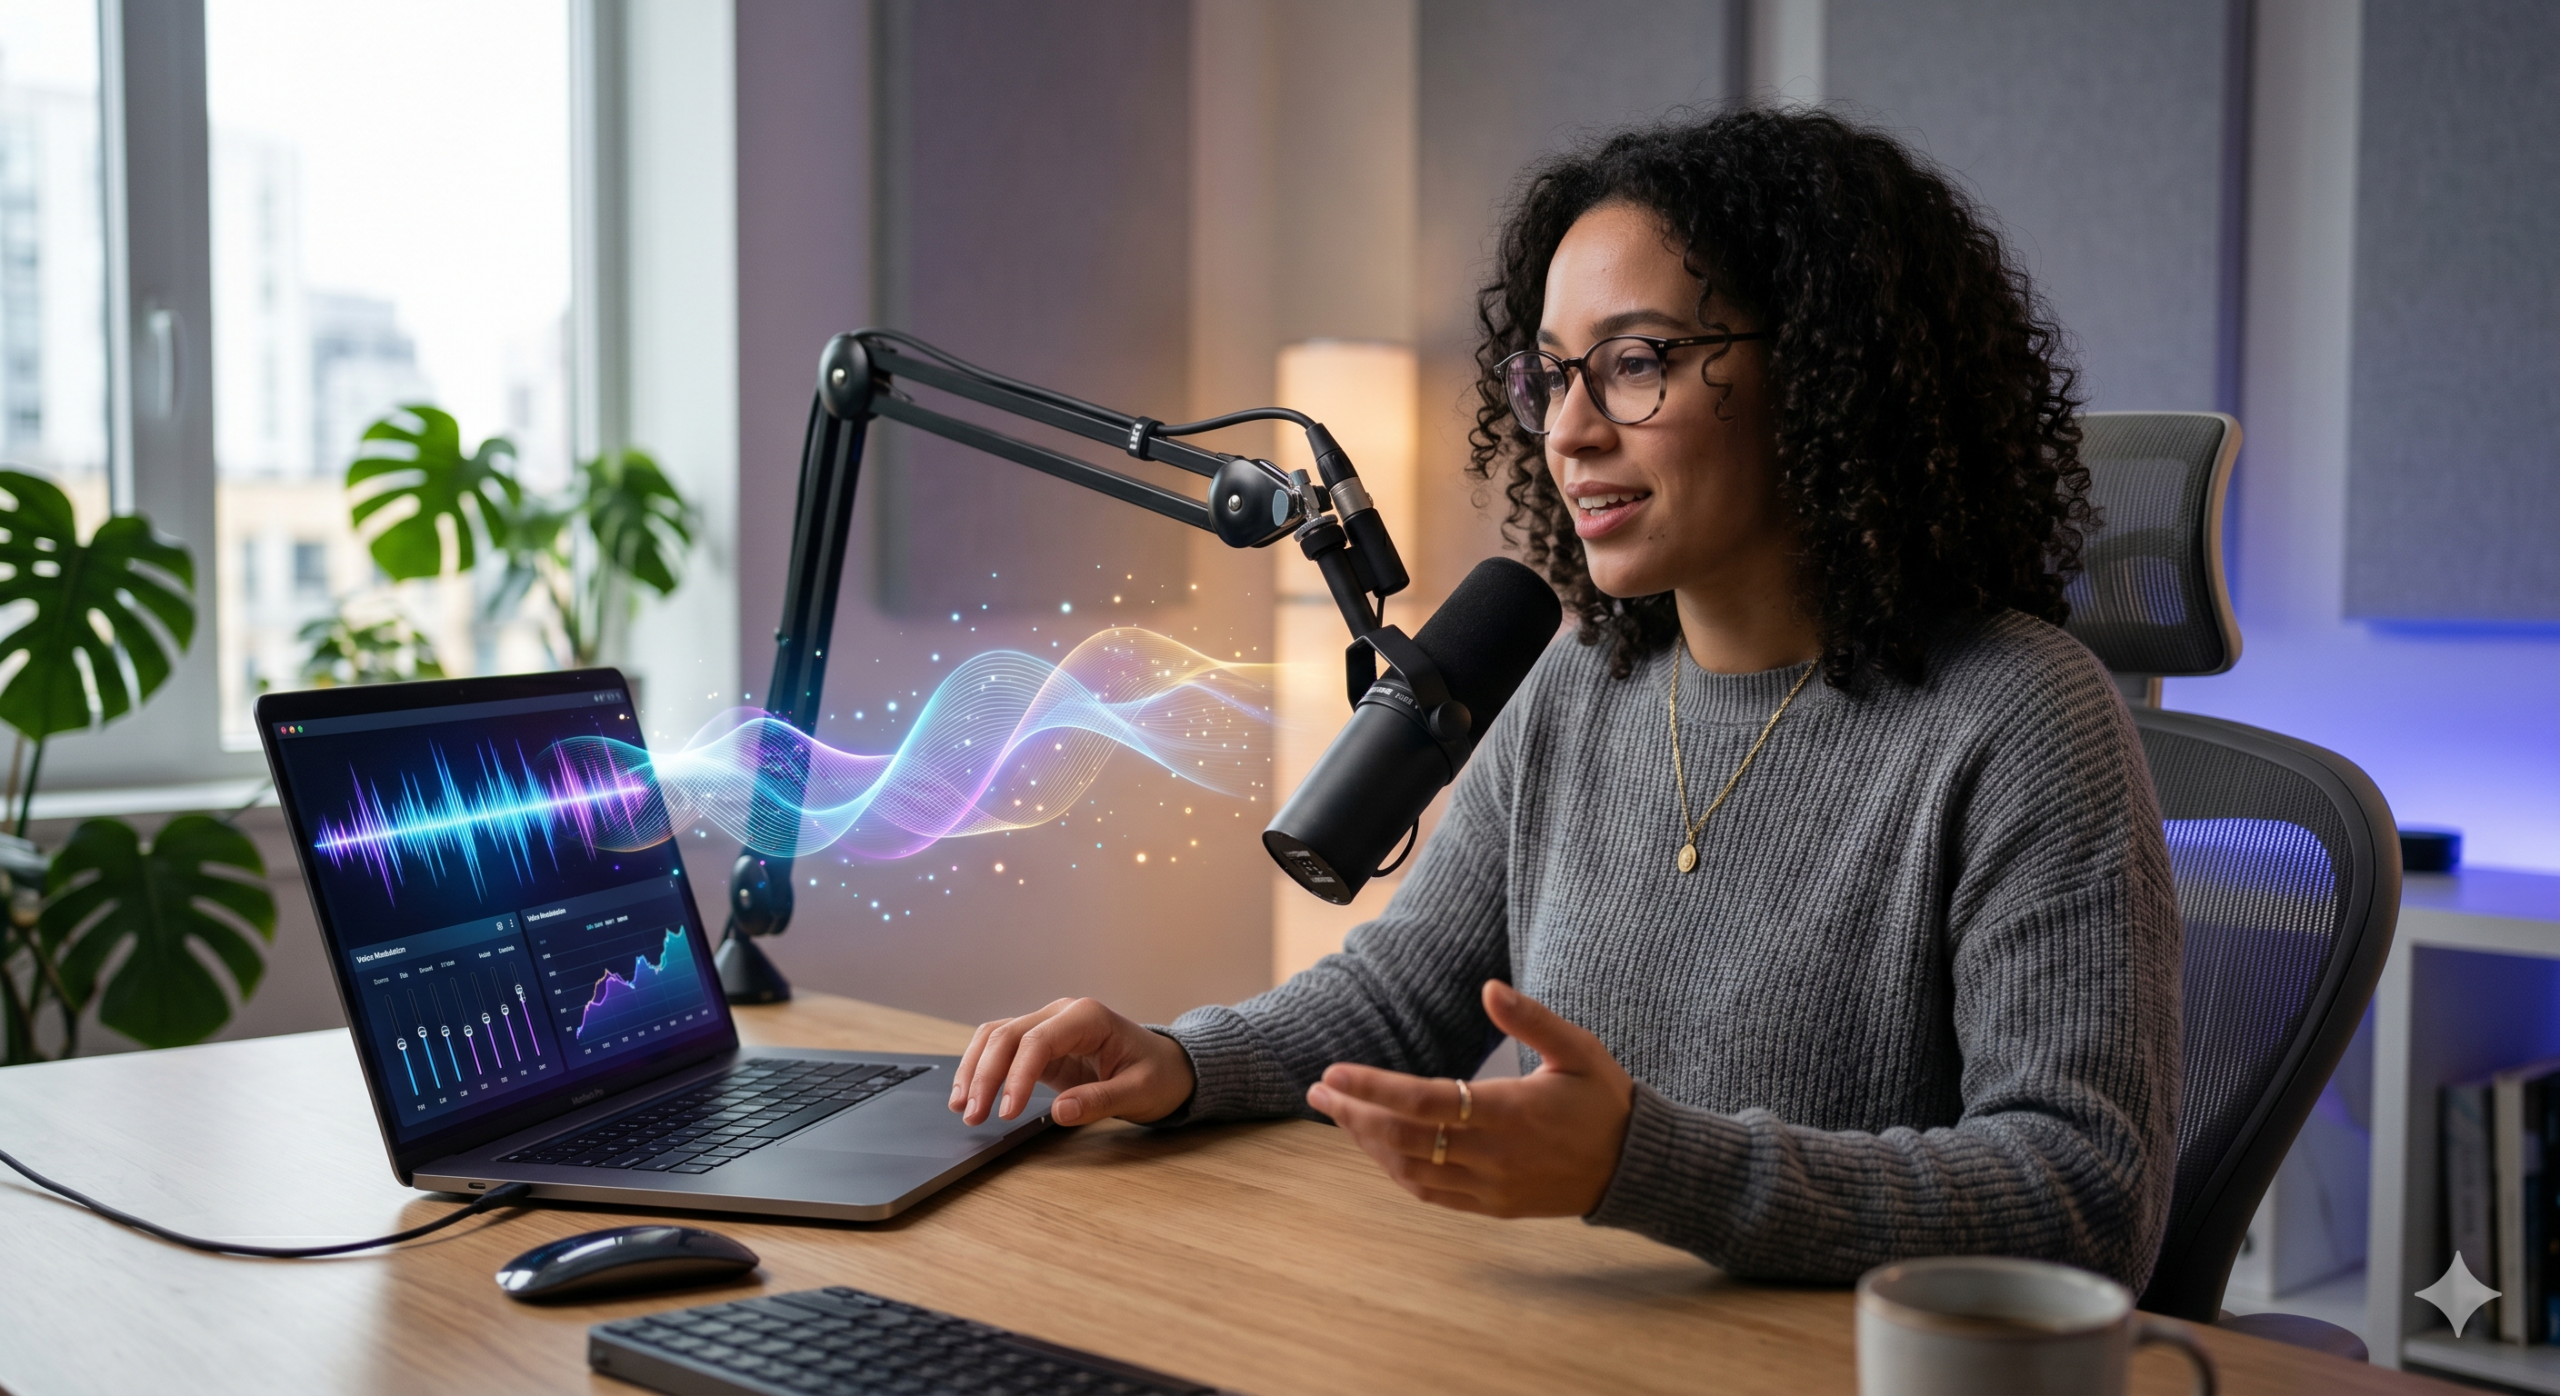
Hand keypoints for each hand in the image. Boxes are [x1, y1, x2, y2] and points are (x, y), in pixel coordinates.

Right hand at [948, 997, 1196, 1127]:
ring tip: (961, 1107)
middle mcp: (1062, 1013)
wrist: (1167, 1067)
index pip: (1038, 1041)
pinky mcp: (1040, 1044)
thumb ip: (1101, 1101)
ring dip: (974, 1069)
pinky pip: (1002, 1049)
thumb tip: (1060, 1112)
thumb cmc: (1158, 1076)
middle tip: (972, 1115)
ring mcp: (1048, 1026)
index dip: (1017, 1076)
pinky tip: (969, 1094)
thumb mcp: (1140, 1092)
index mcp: (1088, 1017)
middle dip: (985, 1075)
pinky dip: (982, 1068)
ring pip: (996, 1037)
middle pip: (1008, 1035)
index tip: (1007, 1112)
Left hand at [1305, 980, 1634, 1218]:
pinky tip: (1376, 1146)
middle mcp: (1494, 1155)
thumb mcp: (1578, 1049)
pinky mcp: (1492, 1206)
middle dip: (1353, 1113)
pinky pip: (1430, 1193)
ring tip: (1339, 1113)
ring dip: (1367, 1143)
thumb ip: (1531, 1018)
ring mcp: (1491, 1186)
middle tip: (1318, 1090)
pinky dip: (1395, 1170)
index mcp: (1511, 1112)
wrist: (1635, 1166)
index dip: (1374, 1088)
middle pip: (1403, 1139)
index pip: (1425, 1102)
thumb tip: (1489, 988)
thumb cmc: (1605, 1099)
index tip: (1333, 1072)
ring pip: (1409, 1170)